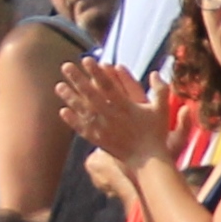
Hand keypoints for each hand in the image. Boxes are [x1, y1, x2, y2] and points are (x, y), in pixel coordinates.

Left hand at [50, 55, 167, 167]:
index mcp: (126, 106)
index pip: (108, 85)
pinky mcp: (99, 141)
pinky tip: (62, 111)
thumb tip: (155, 73)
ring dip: (70, 98)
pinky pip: (83, 129)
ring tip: (59, 86)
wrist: (147, 161)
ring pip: (83, 110)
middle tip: (66, 66)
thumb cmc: (155, 134)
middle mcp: (112, 116)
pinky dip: (72, 120)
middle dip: (78, 79)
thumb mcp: (161, 110)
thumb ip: (160, 90)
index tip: (87, 60)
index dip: (97, 72)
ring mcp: (104, 129)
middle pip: (91, 94)